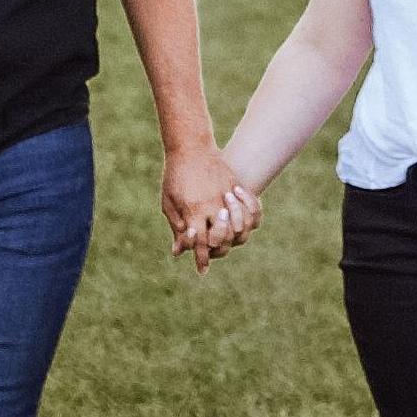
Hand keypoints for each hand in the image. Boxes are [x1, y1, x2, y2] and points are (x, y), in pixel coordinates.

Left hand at [161, 139, 257, 271]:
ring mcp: (225, 194)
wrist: (190, 146)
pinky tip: (241, 217)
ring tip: (228, 233)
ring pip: (239, 224)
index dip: (202, 259)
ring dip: (235, 232)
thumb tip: (179, 251)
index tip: (202, 271)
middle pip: (223, 237)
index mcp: (193, 210)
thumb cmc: (175, 175)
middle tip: (214, 249)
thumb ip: (176, 225)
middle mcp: (212, 205)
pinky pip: (247, 206)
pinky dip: (247, 215)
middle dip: (219, 247)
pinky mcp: (234, 185)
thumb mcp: (169, 201)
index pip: (201, 243)